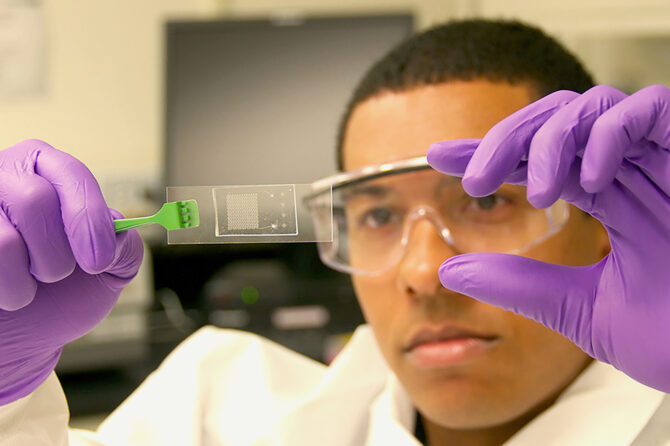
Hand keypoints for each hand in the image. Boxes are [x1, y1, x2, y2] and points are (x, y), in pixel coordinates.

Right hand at [0, 139, 142, 403]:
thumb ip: (126, 248)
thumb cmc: (62, 296)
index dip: (89, 219)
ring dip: (25, 281)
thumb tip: (120, 231)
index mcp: (49, 172)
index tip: (99, 262)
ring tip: (26, 287)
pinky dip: (3, 290)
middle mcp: (6, 176)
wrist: (19, 335)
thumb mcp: (108, 272)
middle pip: (34, 200)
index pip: (72, 174)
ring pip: (4, 239)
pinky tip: (1, 289)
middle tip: (56, 277)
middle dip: (56, 256)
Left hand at [427, 85, 669, 391]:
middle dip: (507, 139)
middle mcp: (629, 174)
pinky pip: (657, 109)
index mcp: (604, 200)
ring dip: (553, 136)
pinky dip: (616, 129)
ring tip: (532, 188)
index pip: (534, 160)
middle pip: (556, 121)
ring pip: (595, 106)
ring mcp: (663, 162)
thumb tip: (452, 268)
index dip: (486, 153)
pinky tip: (591, 175)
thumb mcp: (580, 310)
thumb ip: (520, 285)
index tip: (436, 158)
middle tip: (472, 175)